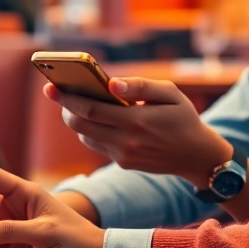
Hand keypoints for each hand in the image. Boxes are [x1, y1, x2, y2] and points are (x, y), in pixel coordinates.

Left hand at [45, 77, 231, 186]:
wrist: (198, 156)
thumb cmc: (184, 117)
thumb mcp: (170, 93)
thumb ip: (139, 86)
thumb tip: (111, 84)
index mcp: (137, 121)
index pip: (91, 110)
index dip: (67, 98)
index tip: (51, 86)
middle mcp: (127, 141)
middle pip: (80, 126)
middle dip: (65, 109)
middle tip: (58, 92)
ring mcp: (123, 156)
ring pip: (85, 137)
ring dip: (76, 121)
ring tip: (75, 103)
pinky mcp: (124, 163)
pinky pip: (98, 145)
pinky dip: (91, 131)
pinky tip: (95, 118)